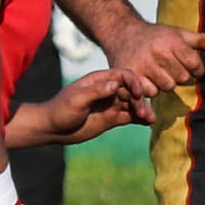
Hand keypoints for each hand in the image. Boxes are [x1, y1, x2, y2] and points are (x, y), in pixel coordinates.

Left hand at [21, 67, 151, 142]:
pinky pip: (130, 116)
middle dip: (140, 100)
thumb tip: (116, 84)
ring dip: (143, 110)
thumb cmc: (61, 110)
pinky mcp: (112, 118)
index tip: (138, 94)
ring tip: (151, 119)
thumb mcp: (77, 99)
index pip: (123, 76)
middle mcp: (108, 91)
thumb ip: (96, 91)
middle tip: (144, 112)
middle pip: (131, 91)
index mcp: (100, 80)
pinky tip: (148, 123)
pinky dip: (140, 119)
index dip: (134, 82)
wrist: (52, 129)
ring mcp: (111, 104)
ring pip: (133, 104)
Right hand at [106, 19, 204, 90]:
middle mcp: (159, 52)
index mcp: (173, 42)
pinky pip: (150, 92)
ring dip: (165, 83)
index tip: (188, 64)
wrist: (123, 33)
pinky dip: (151, 88)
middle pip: (182, 78)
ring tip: (159, 72)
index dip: (196, 68)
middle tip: (170, 67)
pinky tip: (148, 78)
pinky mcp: (132, 75)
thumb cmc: (157, 35)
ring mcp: (144, 64)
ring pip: (167, 87)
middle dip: (179, 75)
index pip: (195, 65)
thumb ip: (203, 39)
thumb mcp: (180, 34)